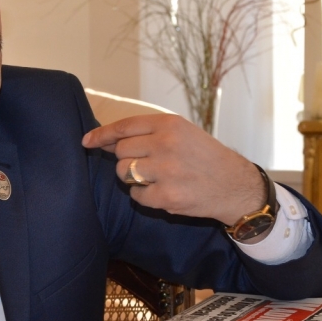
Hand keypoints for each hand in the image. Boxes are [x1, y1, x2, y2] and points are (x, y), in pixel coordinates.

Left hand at [81, 114, 265, 225]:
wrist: (234, 185)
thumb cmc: (204, 157)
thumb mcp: (182, 133)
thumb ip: (148, 133)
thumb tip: (106, 141)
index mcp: (169, 124)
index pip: (124, 127)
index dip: (101, 135)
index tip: (87, 141)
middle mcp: (166, 144)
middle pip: (120, 152)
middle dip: (126, 160)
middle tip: (148, 165)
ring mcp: (166, 171)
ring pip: (123, 173)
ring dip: (133, 178)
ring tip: (157, 177)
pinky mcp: (166, 196)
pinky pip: (136, 195)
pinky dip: (145, 196)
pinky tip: (165, 192)